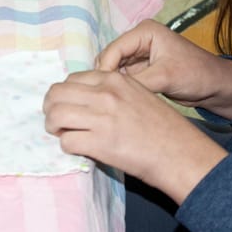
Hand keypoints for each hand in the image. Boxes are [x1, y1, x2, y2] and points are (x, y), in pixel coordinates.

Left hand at [43, 70, 226, 203]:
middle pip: (57, 94)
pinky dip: (67, 146)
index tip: (69, 106)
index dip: (65, 94)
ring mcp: (101, 118)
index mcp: (114, 80)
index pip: (71, 79)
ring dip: (54, 127)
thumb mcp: (139, 94)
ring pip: (55, 116)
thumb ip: (112, 91)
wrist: (179, 153)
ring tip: (63, 134)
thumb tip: (84, 98)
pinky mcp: (99, 143)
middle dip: (51, 108)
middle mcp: (105, 94)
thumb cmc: (163, 127)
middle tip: (57, 121)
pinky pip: (66, 142)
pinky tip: (79, 148)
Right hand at [96, 19, 231, 119]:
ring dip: (112, 85)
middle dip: (106, 77)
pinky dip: (120, 89)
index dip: (105, 69)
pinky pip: (122, 79)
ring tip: (109, 102)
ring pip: (114, 70)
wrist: (216, 87)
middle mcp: (139, 40)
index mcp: (145, 31)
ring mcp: (139, 56)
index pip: (114, 49)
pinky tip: (118, 102)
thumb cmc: (197, 74)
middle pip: (110, 58)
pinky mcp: (141, 70)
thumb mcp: (165, 77)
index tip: (102, 92)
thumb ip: (137, 82)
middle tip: (103, 100)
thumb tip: (110, 92)